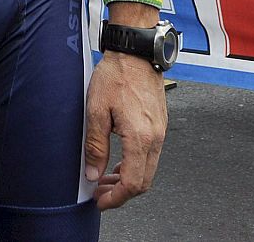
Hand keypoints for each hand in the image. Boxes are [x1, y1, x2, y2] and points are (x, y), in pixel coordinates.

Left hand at [84, 52, 167, 210]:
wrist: (135, 53)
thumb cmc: (116, 75)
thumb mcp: (96, 110)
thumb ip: (95, 146)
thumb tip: (93, 173)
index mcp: (140, 137)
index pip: (133, 183)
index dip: (116, 198)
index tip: (101, 201)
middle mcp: (155, 138)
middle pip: (144, 181)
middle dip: (122, 193)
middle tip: (101, 193)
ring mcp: (160, 132)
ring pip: (148, 169)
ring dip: (128, 179)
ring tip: (105, 178)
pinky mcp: (159, 125)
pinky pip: (150, 155)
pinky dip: (135, 164)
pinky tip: (118, 161)